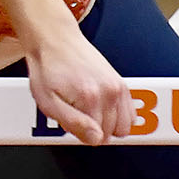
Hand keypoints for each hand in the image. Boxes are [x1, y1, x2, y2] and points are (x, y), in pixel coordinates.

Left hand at [23, 30, 132, 145]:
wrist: (55, 40)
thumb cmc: (48, 68)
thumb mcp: (47, 101)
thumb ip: (72, 123)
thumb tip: (96, 138)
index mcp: (91, 98)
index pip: (98, 139)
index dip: (80, 134)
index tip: (69, 120)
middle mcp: (110, 92)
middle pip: (110, 134)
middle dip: (92, 129)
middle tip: (75, 112)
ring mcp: (118, 86)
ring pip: (124, 127)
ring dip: (106, 124)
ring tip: (87, 110)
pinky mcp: (122, 83)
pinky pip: (131, 114)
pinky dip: (117, 116)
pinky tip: (100, 107)